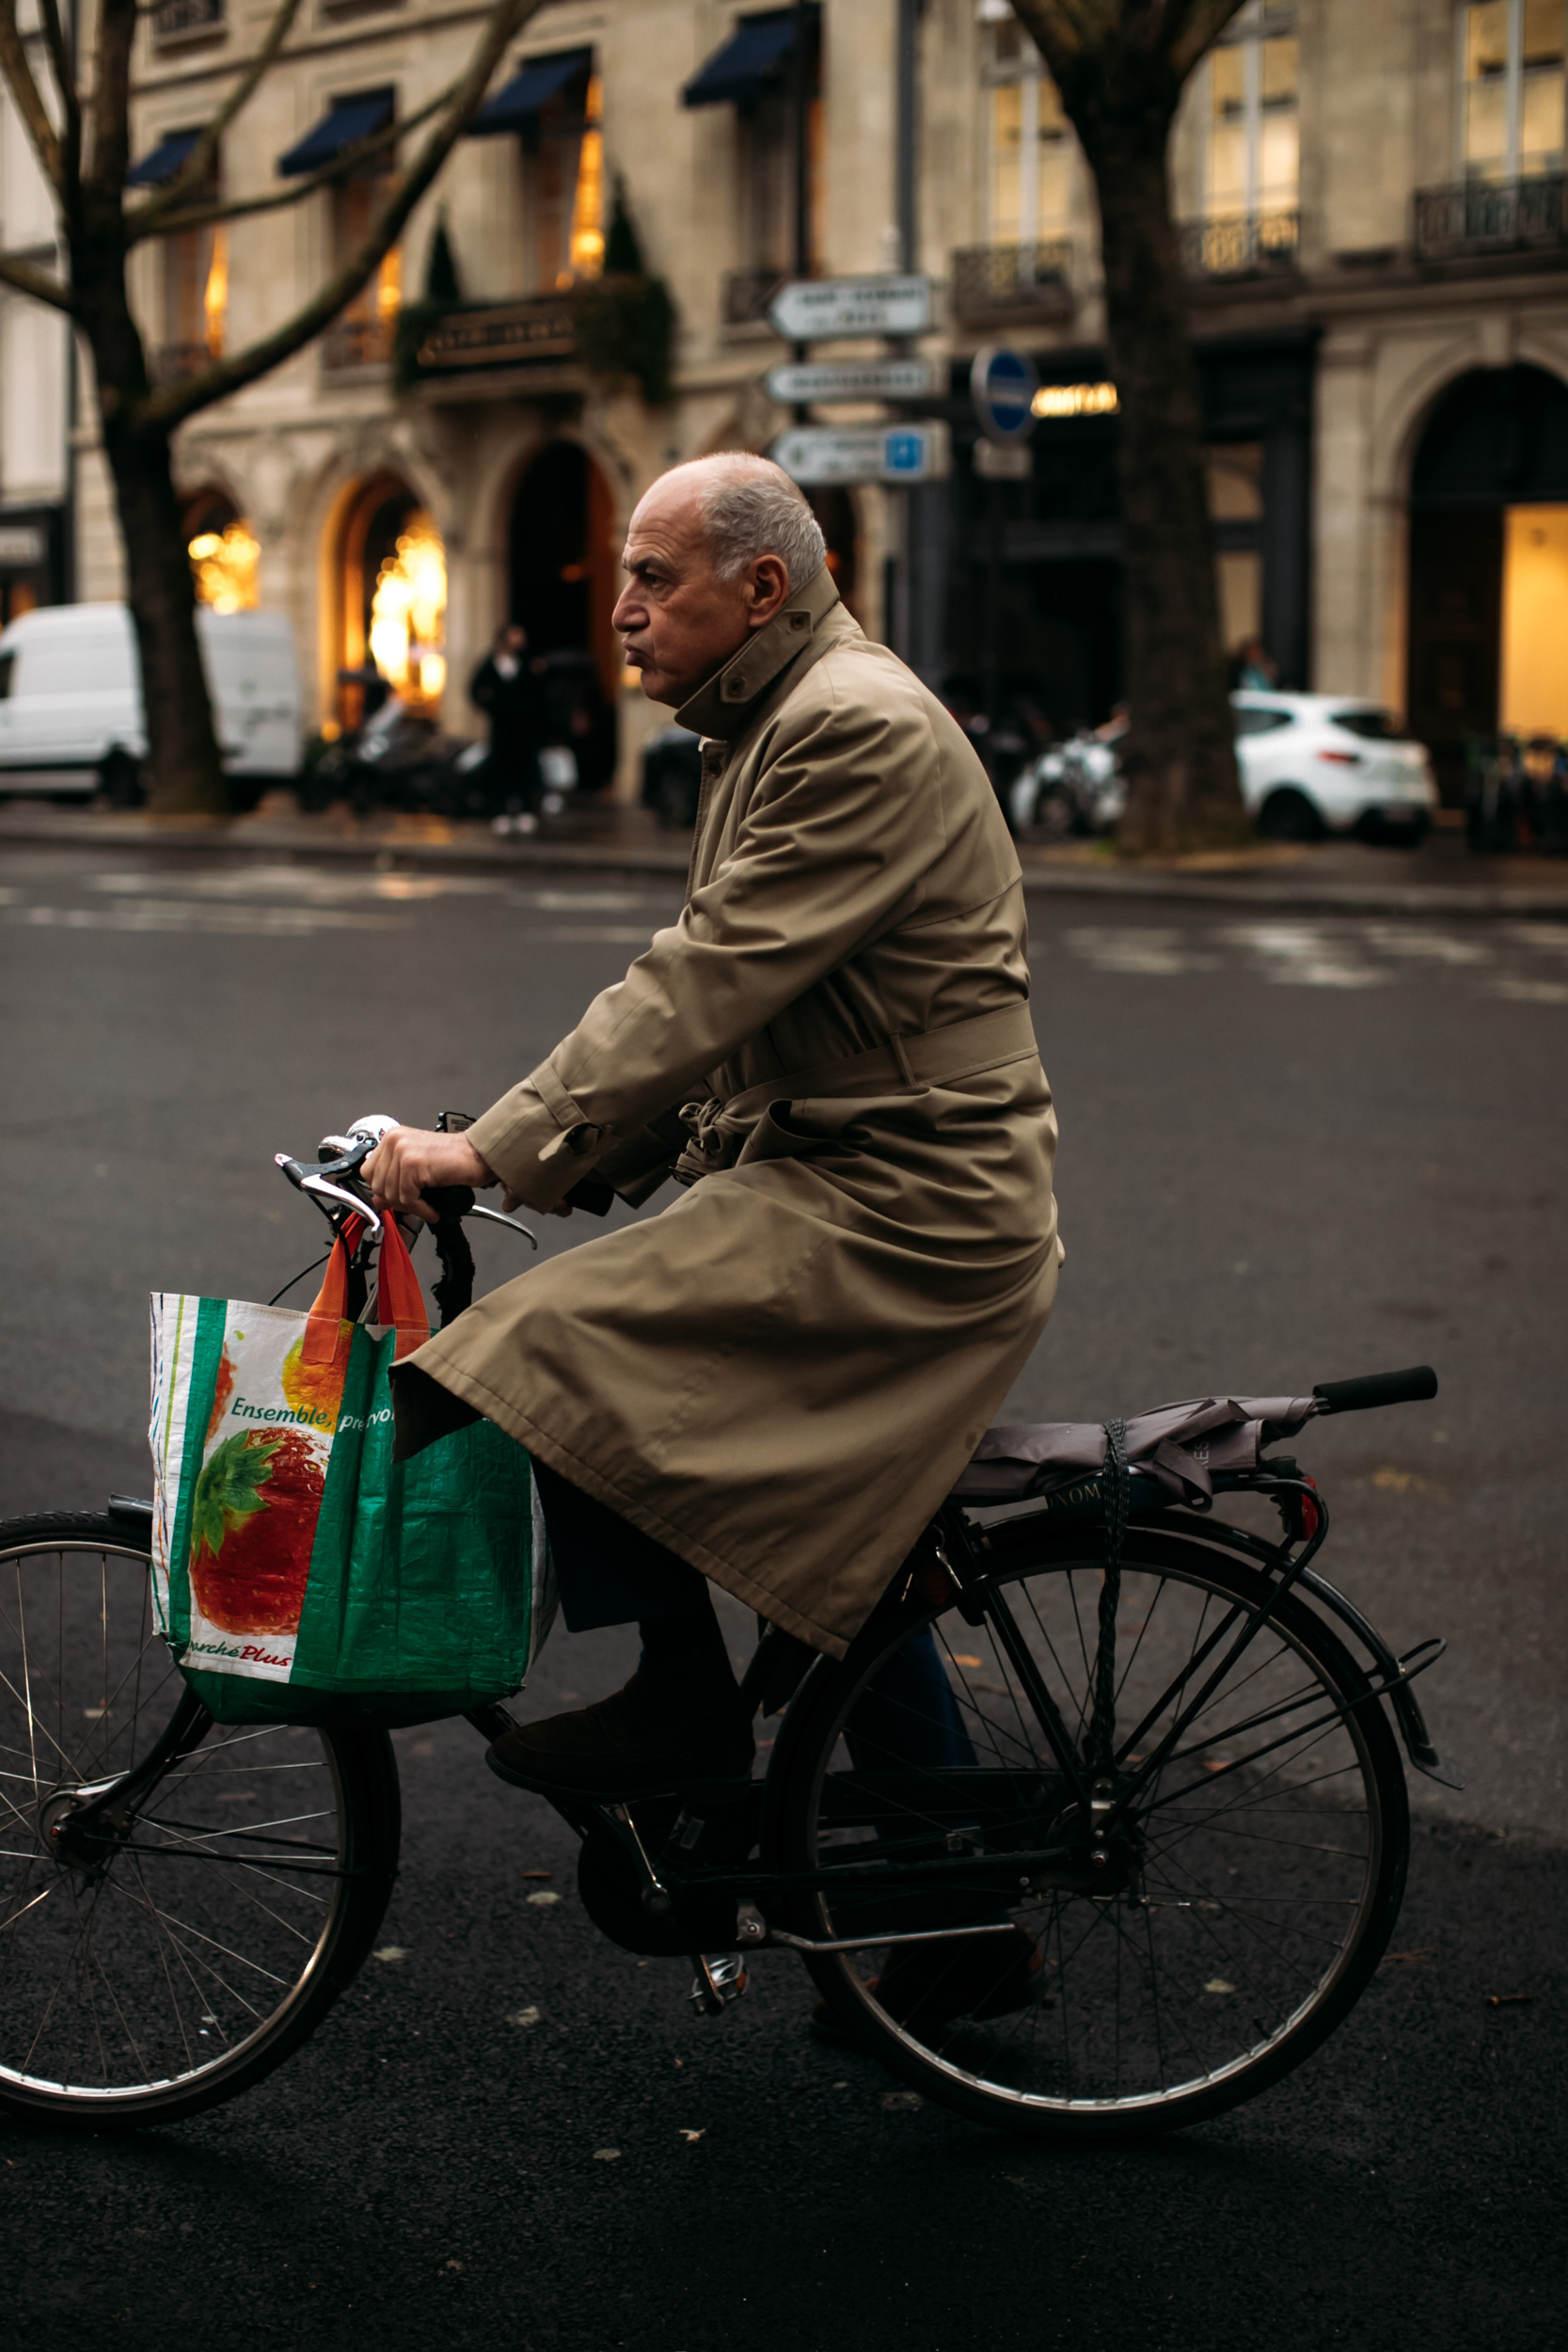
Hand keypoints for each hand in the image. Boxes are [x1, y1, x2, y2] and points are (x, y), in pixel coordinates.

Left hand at [362, 1128, 492, 1225]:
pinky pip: (407, 1198)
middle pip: (376, 1184)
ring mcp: (402, 1150)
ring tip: (427, 1207)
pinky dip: (420, 1209)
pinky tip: (432, 1209)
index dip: (381, 1190)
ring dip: (411, 1207)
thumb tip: (378, 1201)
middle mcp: (394, 1140)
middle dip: (396, 1201)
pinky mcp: (412, 1163)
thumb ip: (395, 1181)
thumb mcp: (417, 1169)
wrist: (478, 1155)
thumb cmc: (455, 1158)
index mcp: (393, 1138)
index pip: (368, 1171)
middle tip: (415, 1206)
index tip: (395, 1200)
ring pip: (391, 1194)